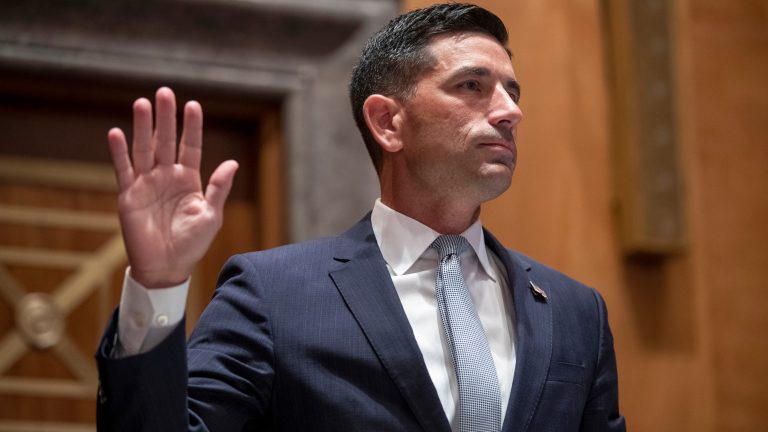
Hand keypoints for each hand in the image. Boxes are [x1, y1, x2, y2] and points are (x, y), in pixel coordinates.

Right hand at [107, 87, 237, 287]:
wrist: (167, 267)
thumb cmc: (192, 244)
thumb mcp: (211, 216)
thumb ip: (218, 189)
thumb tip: (232, 163)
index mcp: (189, 179)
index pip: (191, 146)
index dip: (192, 127)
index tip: (193, 105)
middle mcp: (167, 176)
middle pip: (166, 141)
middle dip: (165, 117)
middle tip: (164, 92)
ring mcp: (146, 184)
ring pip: (144, 149)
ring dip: (142, 127)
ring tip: (142, 103)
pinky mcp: (129, 195)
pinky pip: (124, 170)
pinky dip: (119, 152)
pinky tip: (116, 132)